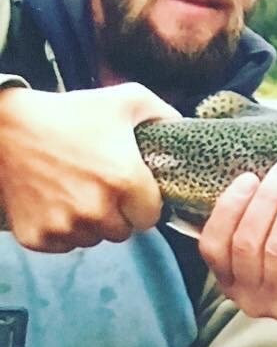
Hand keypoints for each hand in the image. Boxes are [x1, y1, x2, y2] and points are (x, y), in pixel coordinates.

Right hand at [0, 83, 178, 250]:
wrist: (4, 127)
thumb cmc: (70, 113)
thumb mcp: (127, 100)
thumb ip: (165, 115)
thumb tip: (189, 133)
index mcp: (125, 182)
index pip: (152, 217)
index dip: (144, 203)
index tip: (132, 188)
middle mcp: (97, 210)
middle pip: (124, 232)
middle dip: (119, 214)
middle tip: (102, 187)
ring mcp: (65, 227)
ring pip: (94, 240)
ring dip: (92, 224)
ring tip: (77, 191)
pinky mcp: (38, 238)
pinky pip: (64, 245)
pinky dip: (63, 231)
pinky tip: (56, 203)